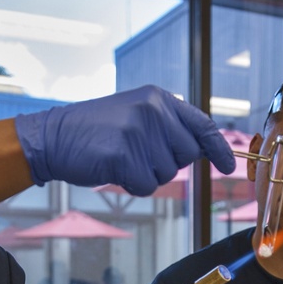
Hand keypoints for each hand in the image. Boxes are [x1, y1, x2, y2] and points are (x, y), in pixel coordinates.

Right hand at [15, 85, 235, 196]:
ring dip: (145, 174)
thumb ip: (167, 126)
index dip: (218, 148)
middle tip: (136, 153)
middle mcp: (152, 111)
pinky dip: (131, 184)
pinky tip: (113, 168)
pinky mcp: (124, 155)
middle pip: (185, 155)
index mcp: (158, 98)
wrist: (54, 136)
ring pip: (165, 173)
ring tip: (120, 157)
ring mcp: (138, 132)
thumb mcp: (135, 114)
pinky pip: (146, 185)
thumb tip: (202, 149)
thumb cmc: (96, 131)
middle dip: (165, 162)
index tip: (228, 165)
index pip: (201, 124)